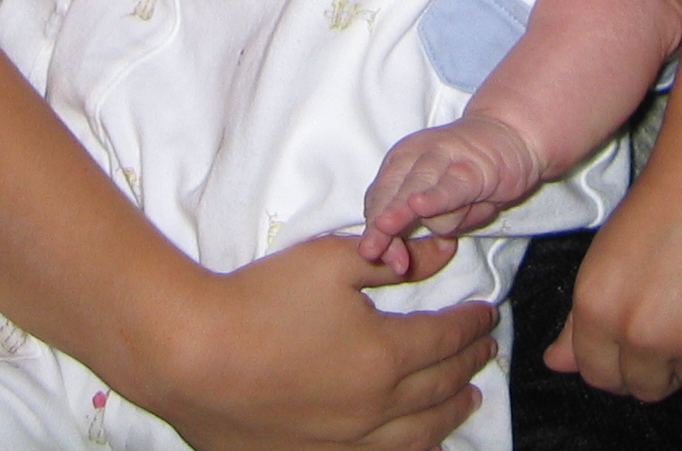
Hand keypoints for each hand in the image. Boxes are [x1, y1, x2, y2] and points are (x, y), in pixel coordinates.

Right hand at [133, 235, 498, 450]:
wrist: (195, 357)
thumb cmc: (260, 300)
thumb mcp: (329, 262)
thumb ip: (390, 258)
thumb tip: (442, 250)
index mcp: (385, 354)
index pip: (446, 339)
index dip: (470, 324)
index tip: (486, 314)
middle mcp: (377, 407)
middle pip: (441, 387)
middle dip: (469, 364)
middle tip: (485, 350)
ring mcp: (349, 443)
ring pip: (421, 435)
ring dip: (451, 414)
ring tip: (468, 399)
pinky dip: (414, 449)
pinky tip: (420, 441)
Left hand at [358, 117, 542, 273]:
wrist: (511, 134)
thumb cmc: (467, 172)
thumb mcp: (436, 200)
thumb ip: (415, 224)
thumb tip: (396, 262)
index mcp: (400, 164)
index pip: (378, 199)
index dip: (373, 230)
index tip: (372, 256)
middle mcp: (415, 156)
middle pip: (390, 193)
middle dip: (380, 226)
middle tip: (370, 252)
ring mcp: (444, 158)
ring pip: (417, 188)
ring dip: (400, 210)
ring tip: (387, 227)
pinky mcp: (474, 167)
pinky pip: (451, 185)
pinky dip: (435, 198)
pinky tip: (420, 206)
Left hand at [540, 126, 681, 398]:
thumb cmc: (667, 192)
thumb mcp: (606, 251)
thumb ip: (582, 318)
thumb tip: (558, 365)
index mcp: (599, 309)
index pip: (601, 376)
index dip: (622, 359)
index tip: (642, 335)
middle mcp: (644, 332)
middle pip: (650, 388)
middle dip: (663, 359)